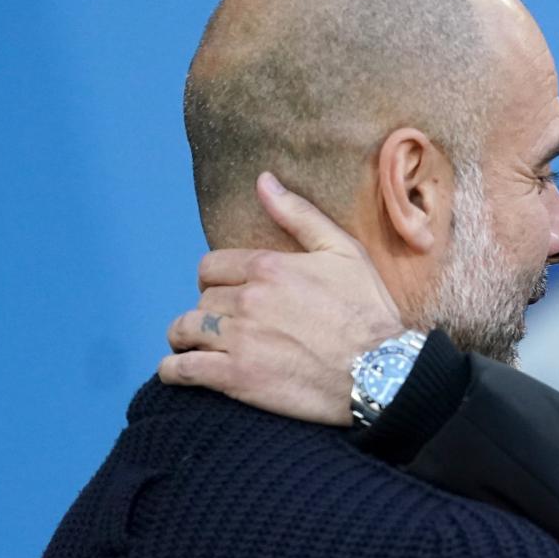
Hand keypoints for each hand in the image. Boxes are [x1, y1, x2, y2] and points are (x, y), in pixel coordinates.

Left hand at [160, 172, 405, 425]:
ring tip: (198, 347)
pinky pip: (183, 369)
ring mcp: (240, 339)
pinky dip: (173, 370)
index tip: (229, 295)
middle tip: (226, 326)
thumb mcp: (344, 252)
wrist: (384, 371)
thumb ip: (299, 215)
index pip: (211, 267)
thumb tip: (263, 180)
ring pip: (185, 330)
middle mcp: (248, 299)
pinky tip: (179, 371)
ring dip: (187, 338)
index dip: (217, 281)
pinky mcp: (237, 377)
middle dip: (211, 311)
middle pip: (202, 299)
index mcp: (268, 266)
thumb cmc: (369, 311)